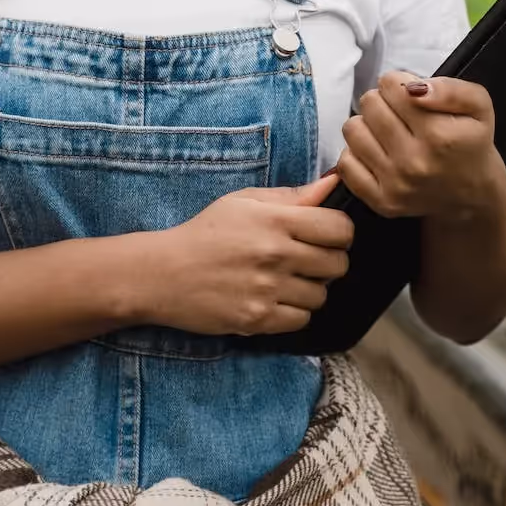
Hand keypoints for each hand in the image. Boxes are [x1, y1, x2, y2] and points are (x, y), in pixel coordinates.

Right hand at [146, 174, 354, 336]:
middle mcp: (276, 255)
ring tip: (288, 280)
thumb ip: (292, 196)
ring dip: (311, 289)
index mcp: (276, 220)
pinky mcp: (259, 319)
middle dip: (328, 261)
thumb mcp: (244, 202)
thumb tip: (332, 185)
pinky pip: (302, 320)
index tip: (328, 235)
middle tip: (308, 260)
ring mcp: (268, 290)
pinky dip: (295, 312)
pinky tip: (276, 299)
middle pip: (337, 264)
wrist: (165, 273)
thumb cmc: (206, 232)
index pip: (340, 229)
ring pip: (321, 296)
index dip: (340, 232)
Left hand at [336, 71, 505, 222]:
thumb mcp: (478, 106)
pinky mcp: (382, 201)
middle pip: (369, 103)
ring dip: (367, 124)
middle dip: (382, 101)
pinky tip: (379, 152)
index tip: (409, 95)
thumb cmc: (471, 143)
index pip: (390, 85)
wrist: (472, 195)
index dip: (398, 84)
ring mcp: (396, 184)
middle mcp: (415, 162)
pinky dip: (358, 153)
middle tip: (399, 113)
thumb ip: (450, 89)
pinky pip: (346, 163)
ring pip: (352, 129)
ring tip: (387, 131)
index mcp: (439, 135)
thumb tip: (413, 89)